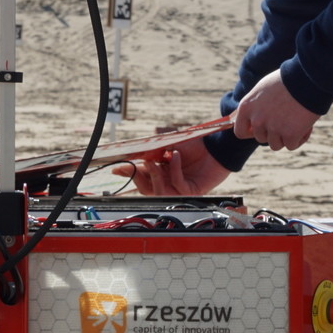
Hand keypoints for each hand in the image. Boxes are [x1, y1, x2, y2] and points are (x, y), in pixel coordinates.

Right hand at [111, 136, 230, 194]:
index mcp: (160, 170)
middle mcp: (167, 181)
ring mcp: (178, 188)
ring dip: (154, 175)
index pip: (140, 175)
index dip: (127, 173)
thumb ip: (154, 146)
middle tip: (137, 163)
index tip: (115, 168)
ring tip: (154, 160)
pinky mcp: (191, 191)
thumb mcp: (170, 141)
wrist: (217, 145)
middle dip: (138, 176)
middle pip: (145, 188)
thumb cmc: (195, 143)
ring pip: (158, 191)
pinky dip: (174, 169)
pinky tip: (176, 155)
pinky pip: (176, 184)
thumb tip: (137, 150)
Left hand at [232, 70, 319, 150]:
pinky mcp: (290, 134)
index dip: (251, 133)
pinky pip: (292, 145)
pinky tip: (306, 126)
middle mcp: (257, 119)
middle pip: (261, 138)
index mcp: (246, 107)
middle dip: (273, 132)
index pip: (240, 132)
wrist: (307, 78)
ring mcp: (273, 128)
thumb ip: (256, 106)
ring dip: (285, 137)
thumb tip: (252, 120)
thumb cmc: (286, 81)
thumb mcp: (263, 89)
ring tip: (296, 122)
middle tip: (287, 119)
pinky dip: (299, 138)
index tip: (262, 129)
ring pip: (276, 145)